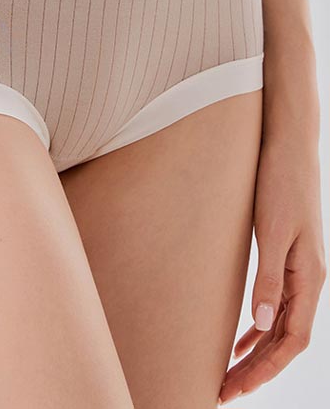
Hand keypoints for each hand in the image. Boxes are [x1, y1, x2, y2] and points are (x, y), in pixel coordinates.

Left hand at [218, 132, 325, 403]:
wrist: (286, 146)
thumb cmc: (280, 184)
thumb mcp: (272, 231)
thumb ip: (268, 277)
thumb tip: (258, 324)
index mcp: (309, 278)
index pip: (290, 341)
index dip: (263, 370)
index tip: (233, 388)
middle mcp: (307, 280)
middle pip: (285, 340)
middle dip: (256, 370)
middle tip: (221, 390)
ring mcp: (297, 269)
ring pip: (279, 325)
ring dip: (256, 352)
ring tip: (227, 372)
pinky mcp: (284, 255)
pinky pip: (274, 303)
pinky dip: (256, 326)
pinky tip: (238, 334)